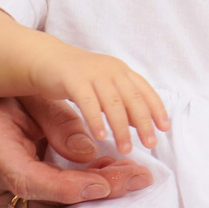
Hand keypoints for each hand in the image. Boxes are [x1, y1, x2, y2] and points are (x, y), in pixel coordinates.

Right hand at [0, 94, 153, 207]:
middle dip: (96, 189)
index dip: (68, 187)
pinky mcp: (12, 200)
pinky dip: (80, 190)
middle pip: (48, 199)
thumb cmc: (9, 94)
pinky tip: (109, 175)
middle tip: (137, 178)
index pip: (28, 180)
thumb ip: (58, 122)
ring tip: (130, 173)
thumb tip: (89, 152)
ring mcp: (0, 196)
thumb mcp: (34, 96)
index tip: (104, 186)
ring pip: (53, 205)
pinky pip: (51, 202)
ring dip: (95, 190)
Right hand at [20, 41, 165, 154]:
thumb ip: (120, 104)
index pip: (144, 90)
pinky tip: (101, 137)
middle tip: (151, 144)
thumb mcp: (103, 88)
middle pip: (133, 98)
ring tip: (126, 149)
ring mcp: (92, 72)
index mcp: (120, 71)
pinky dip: (96, 119)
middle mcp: (110, 69)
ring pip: (113, 102)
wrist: (43, 58)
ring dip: (122, 128)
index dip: (156, 109)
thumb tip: (140, 124)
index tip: (165, 128)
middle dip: (144, 122)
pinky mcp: (72, 77)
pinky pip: (88, 101)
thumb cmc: (75, 77)